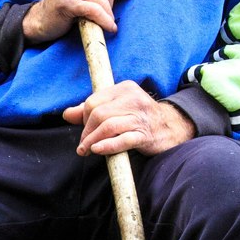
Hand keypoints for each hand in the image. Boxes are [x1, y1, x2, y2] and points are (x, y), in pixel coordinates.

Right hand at [21, 0, 145, 43]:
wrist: (42, 20)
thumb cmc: (68, 5)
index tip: (98, 3)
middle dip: (108, 5)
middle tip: (96, 13)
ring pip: (103, 0)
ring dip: (105, 15)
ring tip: (97, 21)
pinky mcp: (67, 0)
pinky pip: (95, 10)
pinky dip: (104, 21)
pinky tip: (107, 28)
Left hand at [63, 84, 195, 156]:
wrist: (172, 127)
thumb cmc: (139, 117)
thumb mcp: (117, 108)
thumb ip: (91, 109)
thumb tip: (67, 114)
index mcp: (124, 89)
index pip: (93, 101)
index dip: (83, 118)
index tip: (84, 130)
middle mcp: (133, 100)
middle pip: (98, 114)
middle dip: (86, 131)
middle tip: (83, 145)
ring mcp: (140, 118)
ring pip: (107, 126)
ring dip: (92, 140)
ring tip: (86, 150)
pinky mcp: (145, 135)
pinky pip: (122, 139)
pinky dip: (107, 145)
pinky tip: (98, 150)